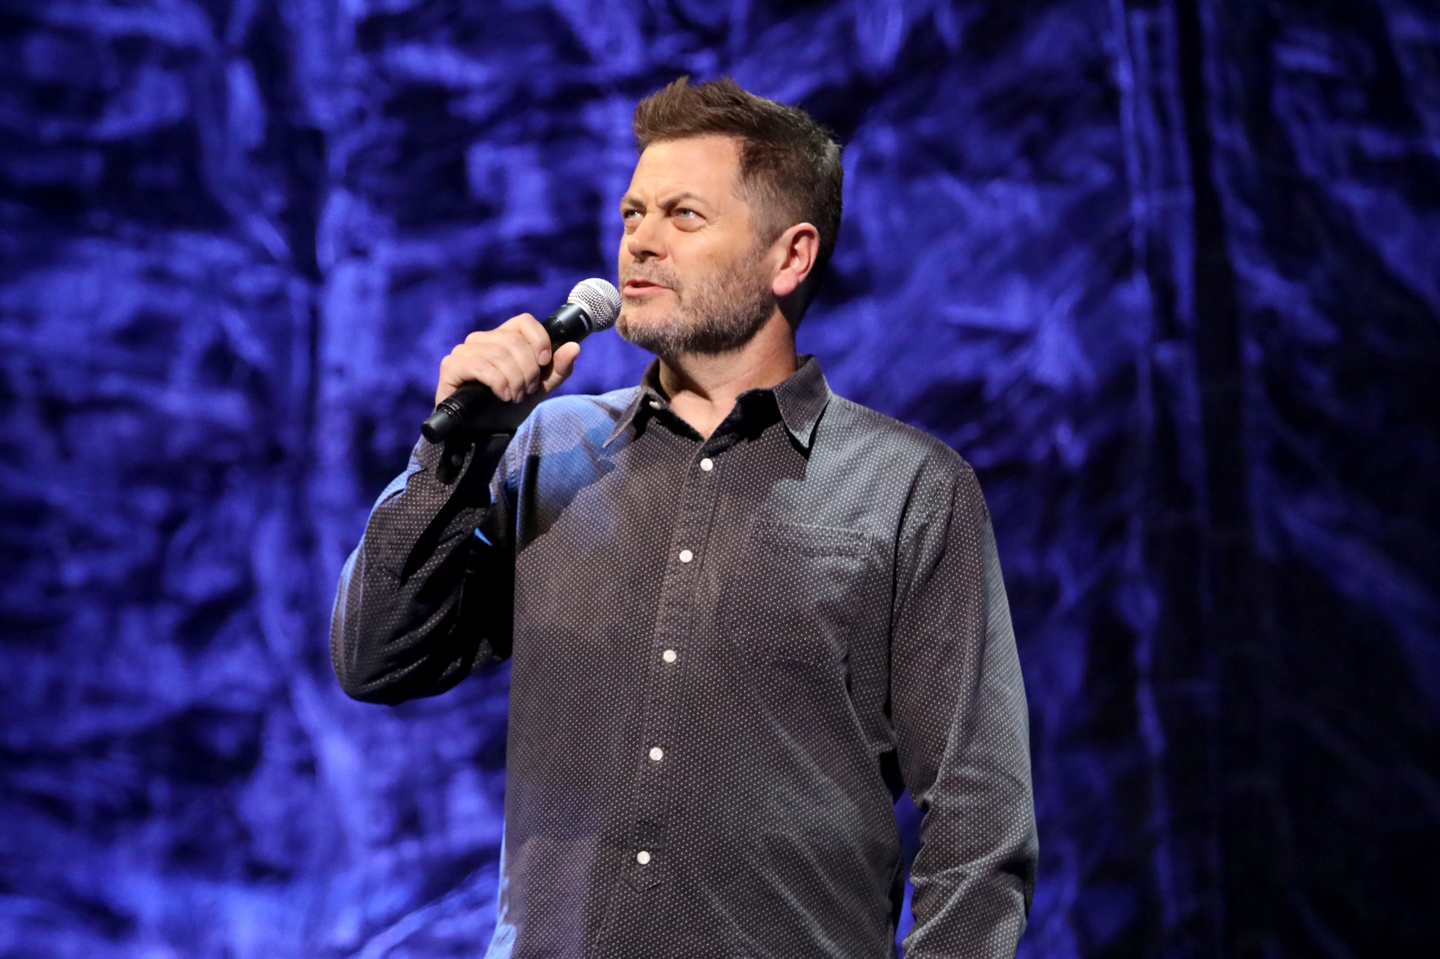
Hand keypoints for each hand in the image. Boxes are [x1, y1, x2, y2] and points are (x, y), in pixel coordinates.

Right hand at [435, 314, 581, 406]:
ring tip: (514, 397)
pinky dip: (497, 382)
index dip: (539, 340)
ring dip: (513, 380)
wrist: (483, 434)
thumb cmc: (508, 407)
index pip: (524, 321)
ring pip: (498, 353)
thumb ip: (557, 370)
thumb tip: (574, 346)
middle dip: (527, 370)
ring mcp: (464, 351)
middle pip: (514, 340)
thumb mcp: (539, 389)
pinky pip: (479, 365)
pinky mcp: (451, 365)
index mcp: (502, 338)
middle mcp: (481, 339)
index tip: (544, 364)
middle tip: (526, 391)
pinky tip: (502, 395)